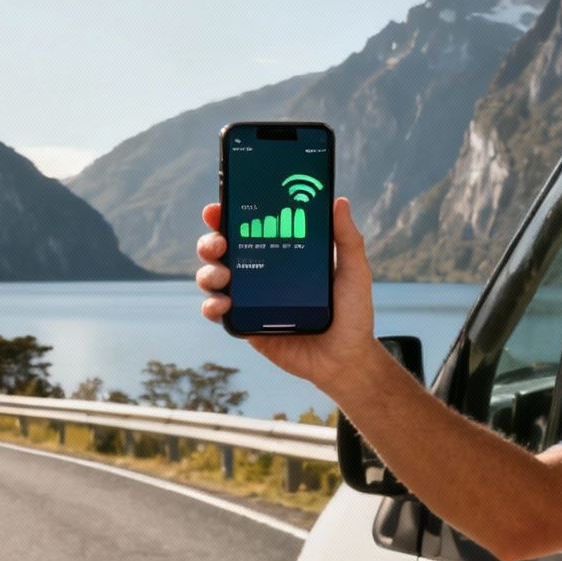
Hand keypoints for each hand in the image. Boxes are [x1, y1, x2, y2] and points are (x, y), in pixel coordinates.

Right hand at [196, 196, 381, 392]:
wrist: (346, 359)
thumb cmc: (352, 313)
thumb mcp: (354, 272)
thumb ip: (348, 239)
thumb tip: (340, 202)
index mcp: (280, 254)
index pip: (248, 228)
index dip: (226, 216)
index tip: (217, 208)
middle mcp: (260, 273)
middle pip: (221, 250)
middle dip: (210, 241)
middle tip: (220, 242)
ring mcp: (249, 299)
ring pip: (212, 278)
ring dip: (207, 272)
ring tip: (224, 275)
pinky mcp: (245, 325)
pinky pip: (217, 312)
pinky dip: (211, 305)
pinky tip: (223, 303)